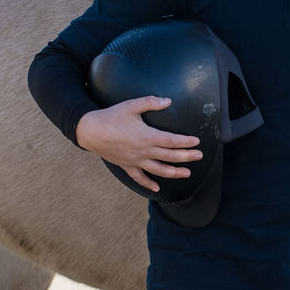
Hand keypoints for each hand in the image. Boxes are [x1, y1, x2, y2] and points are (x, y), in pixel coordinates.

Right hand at [75, 97, 201, 191]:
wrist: (90, 131)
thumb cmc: (111, 117)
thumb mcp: (131, 106)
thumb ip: (150, 103)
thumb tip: (168, 101)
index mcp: (147, 136)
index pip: (172, 141)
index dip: (186, 142)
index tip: (196, 142)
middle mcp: (144, 151)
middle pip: (170, 156)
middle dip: (186, 157)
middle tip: (199, 156)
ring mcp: (136, 161)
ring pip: (159, 170)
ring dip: (174, 173)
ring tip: (187, 173)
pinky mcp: (127, 166)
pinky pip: (139, 178)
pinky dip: (148, 184)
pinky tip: (157, 188)